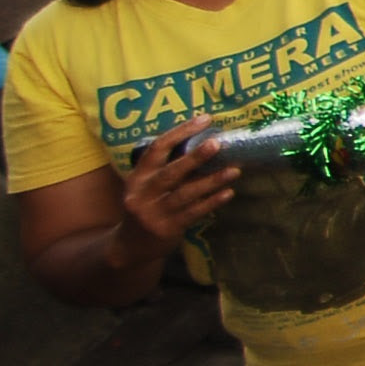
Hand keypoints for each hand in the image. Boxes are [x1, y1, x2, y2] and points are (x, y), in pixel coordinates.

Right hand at [114, 118, 233, 262]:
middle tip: (218, 143)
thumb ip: (167, 169)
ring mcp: (153, 212)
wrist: (129, 246)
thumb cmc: (147, 207)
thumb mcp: (147, 186)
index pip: (157, 149)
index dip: (180, 132)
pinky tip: (228, 193)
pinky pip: (193, 213)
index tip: (204, 119)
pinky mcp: (166, 228)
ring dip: (211, 181)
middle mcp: (142, 193)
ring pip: (185, 194)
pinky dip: (211, 202)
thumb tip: (204, 142)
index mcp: (137, 176)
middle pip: (170, 172)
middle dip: (194, 157)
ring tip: (234, 170)